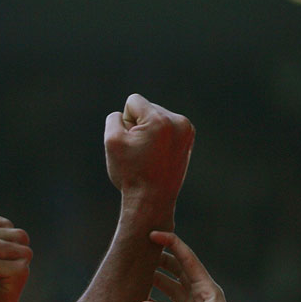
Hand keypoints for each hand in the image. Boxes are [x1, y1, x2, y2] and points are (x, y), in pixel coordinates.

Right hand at [104, 94, 193, 222]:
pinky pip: (165, 125)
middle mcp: (178, 122)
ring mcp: (186, 130)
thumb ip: (114, 117)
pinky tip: (157, 153)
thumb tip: (126, 114)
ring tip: (149, 154)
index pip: (133, 101)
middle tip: (140, 151)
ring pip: (155, 116)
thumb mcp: (112, 141)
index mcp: (160, 120)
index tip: (131, 142)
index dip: (125, 121)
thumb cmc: (131, 172)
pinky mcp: (188, 138)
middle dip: (138, 125)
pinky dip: (158, 136)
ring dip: (148, 130)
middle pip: (146, 107)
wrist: (152, 199)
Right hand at [137, 232, 294, 301]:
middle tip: (139, 249)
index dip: (171, 243)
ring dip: (153, 279)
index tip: (153, 234)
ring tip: (134, 270)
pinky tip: (137, 298)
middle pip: (175, 270)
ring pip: (167, 288)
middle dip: (159, 258)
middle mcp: (197, 297)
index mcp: (207, 289)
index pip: (187, 259)